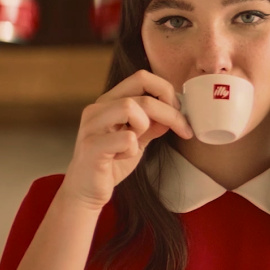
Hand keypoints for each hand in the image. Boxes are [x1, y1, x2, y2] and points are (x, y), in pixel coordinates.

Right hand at [58, 69, 193, 211]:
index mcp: (109, 101)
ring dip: (144, 126)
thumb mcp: (137, 139)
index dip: (166, 91)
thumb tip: (175, 110)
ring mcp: (92, 126)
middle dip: (170, 112)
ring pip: (129, 108)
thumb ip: (153, 124)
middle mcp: (98, 108)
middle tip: (182, 130)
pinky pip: (125, 138)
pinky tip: (122, 157)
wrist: (86, 192)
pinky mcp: (92, 146)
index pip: (142, 78)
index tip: (179, 112)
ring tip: (136, 143)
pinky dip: (132, 149)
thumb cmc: (111, 163)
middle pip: (143, 93)